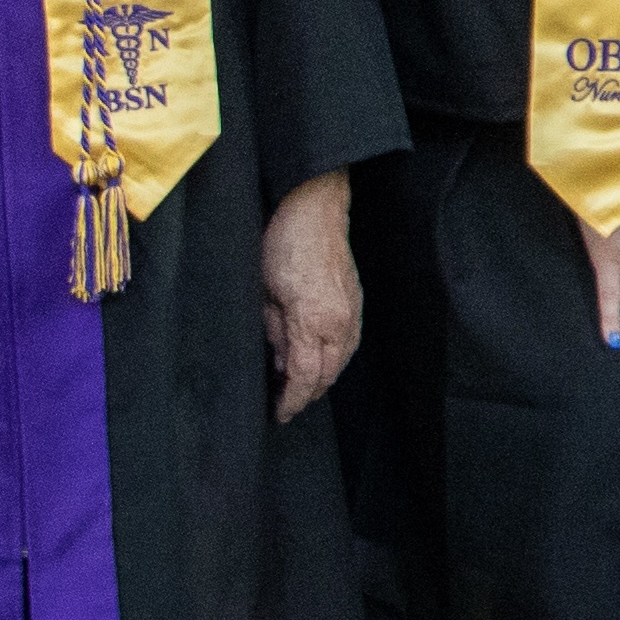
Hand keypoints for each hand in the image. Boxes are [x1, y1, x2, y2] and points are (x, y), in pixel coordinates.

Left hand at [261, 171, 360, 421]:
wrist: (315, 205)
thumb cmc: (283, 241)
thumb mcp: (263, 292)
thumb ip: (274, 331)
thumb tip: (279, 360)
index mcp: (313, 321)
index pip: (304, 377)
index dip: (290, 400)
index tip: (278, 414)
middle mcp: (339, 321)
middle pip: (327, 375)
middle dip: (306, 395)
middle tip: (284, 405)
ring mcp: (353, 310)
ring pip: (342, 361)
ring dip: (322, 379)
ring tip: (300, 388)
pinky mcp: (357, 300)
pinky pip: (350, 343)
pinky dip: (335, 359)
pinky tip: (321, 360)